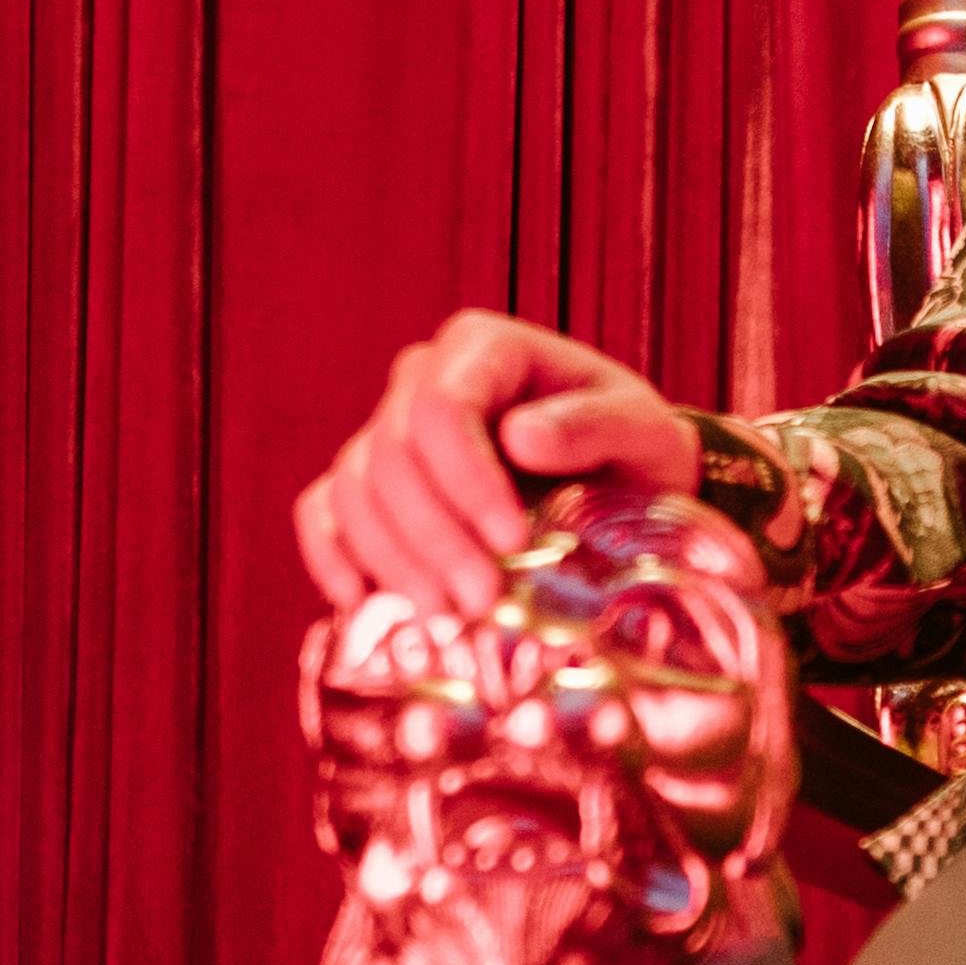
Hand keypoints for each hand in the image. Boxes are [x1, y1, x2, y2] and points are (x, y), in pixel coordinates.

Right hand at [292, 310, 697, 616]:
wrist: (617, 481)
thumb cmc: (630, 448)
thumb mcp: (642, 430)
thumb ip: (594, 425)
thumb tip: (521, 436)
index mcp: (483, 348)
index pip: (441, 407)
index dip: (465, 479)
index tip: (511, 539)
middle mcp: (422, 378)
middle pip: (392, 456)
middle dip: (434, 537)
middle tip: (481, 600)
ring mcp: (387, 430)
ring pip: (356, 491)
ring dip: (394, 560)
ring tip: (448, 616)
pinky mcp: (368, 483)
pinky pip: (324, 512)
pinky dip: (332, 556)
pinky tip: (359, 600)